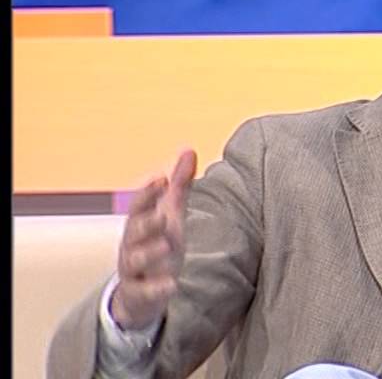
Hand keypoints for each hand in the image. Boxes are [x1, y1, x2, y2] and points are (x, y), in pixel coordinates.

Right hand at [110, 149, 196, 329]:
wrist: (141, 292)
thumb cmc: (157, 245)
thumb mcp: (171, 215)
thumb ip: (179, 185)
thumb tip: (188, 149)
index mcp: (140, 224)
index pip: (139, 206)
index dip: (148, 193)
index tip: (161, 179)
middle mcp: (132, 245)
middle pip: (133, 231)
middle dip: (146, 222)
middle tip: (163, 215)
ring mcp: (133, 270)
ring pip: (134, 260)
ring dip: (149, 252)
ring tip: (166, 245)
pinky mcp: (139, 294)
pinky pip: (143, 292)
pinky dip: (155, 288)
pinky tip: (171, 285)